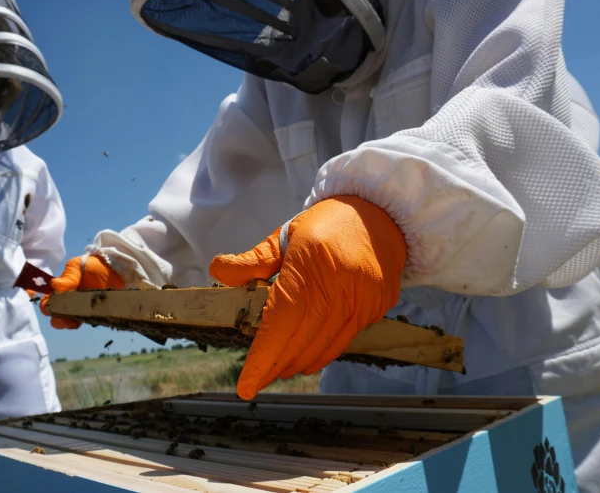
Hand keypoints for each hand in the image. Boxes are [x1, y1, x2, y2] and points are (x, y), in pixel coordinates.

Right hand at [40, 255, 124, 329]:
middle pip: (53, 314)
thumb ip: (67, 276)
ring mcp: (78, 309)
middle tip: (63, 313)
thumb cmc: (94, 266)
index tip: (51, 305)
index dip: (45, 305)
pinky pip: (80, 323)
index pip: (47, 300)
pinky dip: (77, 323)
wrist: (117, 271)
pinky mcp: (90, 315)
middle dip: (56, 316)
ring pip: (64, 322)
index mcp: (60, 289)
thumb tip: (54, 285)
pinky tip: (81, 319)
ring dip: (65, 322)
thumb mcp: (78, 266)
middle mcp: (66, 300)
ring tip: (72, 320)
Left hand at [209, 196, 405, 399]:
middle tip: (257, 378)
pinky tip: (307, 357)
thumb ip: (253, 259)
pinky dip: (322, 353)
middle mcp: (339, 287)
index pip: (281, 321)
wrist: (381, 214)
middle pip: (301, 341)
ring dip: (297, 363)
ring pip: (324, 347)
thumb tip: (218, 271)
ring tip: (279, 369)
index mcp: (309, 265)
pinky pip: (345, 340)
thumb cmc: (326, 223)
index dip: (263, 358)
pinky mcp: (376, 308)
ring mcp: (362, 300)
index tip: (246, 385)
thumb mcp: (286, 234)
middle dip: (275, 365)